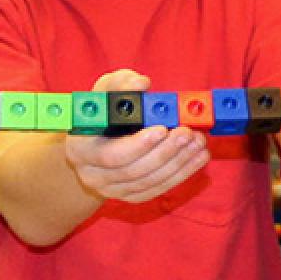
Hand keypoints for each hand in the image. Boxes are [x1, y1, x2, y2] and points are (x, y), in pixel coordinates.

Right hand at [64, 69, 210, 202]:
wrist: (98, 141)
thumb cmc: (105, 110)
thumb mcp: (107, 90)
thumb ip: (122, 84)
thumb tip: (141, 84)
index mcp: (80, 149)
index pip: (110, 155)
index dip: (138, 145)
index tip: (162, 129)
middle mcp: (93, 174)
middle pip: (133, 171)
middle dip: (165, 152)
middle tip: (187, 133)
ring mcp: (112, 189)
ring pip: (149, 181)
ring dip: (179, 162)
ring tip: (198, 141)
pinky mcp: (131, 195)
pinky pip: (159, 188)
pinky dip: (183, 173)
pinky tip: (200, 156)